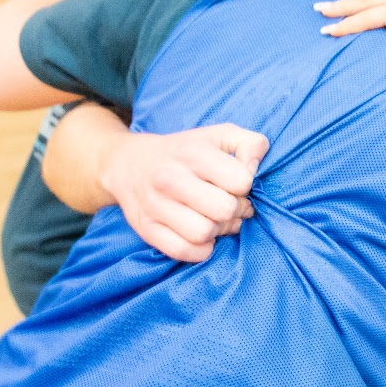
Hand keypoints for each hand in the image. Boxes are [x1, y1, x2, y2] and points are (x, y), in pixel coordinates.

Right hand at [99, 124, 267, 263]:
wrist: (129, 163)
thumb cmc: (185, 151)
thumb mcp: (220, 135)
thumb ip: (251, 144)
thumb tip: (255, 169)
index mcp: (193, 152)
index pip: (241, 180)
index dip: (247, 186)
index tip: (237, 184)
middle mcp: (170, 178)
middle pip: (224, 210)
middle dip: (235, 210)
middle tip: (229, 205)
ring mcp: (155, 205)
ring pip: (204, 233)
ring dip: (217, 230)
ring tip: (214, 219)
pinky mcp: (146, 229)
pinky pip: (184, 251)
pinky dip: (200, 249)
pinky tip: (201, 235)